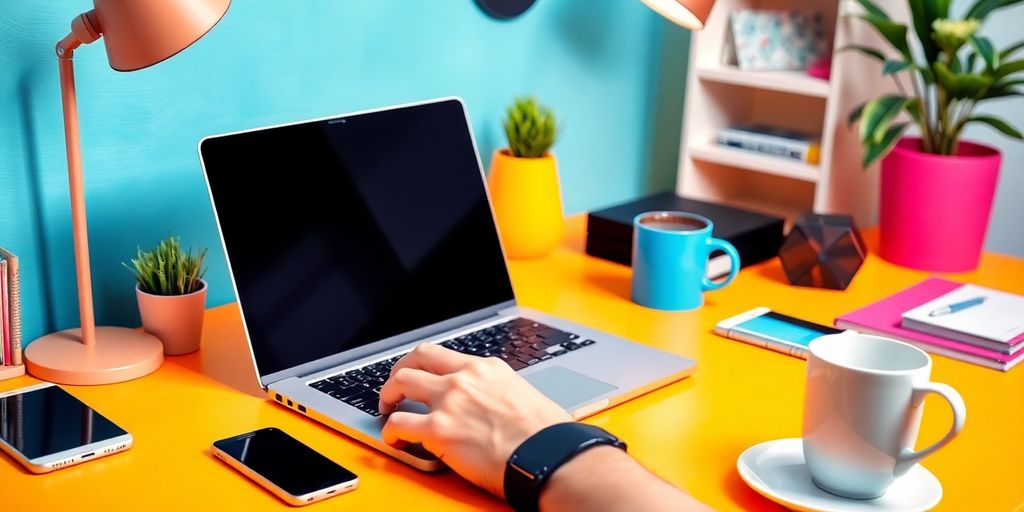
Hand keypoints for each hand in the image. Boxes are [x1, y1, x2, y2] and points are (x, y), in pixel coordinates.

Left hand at [378, 343, 571, 496]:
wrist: (548, 454)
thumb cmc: (544, 433)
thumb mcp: (521, 394)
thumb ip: (496, 392)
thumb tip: (489, 405)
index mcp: (487, 367)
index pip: (443, 355)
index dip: (425, 365)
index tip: (421, 374)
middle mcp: (465, 377)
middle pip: (416, 358)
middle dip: (400, 371)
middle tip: (395, 386)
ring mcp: (449, 401)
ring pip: (401, 383)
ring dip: (388, 395)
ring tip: (387, 409)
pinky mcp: (439, 429)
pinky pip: (399, 424)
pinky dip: (390, 432)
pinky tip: (394, 440)